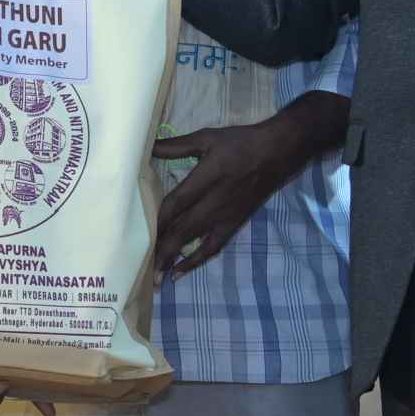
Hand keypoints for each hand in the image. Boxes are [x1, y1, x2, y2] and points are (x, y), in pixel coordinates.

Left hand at [152, 96, 343, 277]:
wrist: (278, 153)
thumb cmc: (241, 142)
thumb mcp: (208, 138)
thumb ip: (176, 145)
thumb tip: (148, 146)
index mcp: (206, 178)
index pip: (176, 203)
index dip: (157, 219)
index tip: (136, 232)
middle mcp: (214, 202)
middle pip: (182, 229)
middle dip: (161, 249)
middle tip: (140, 266)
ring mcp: (225, 216)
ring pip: (194, 242)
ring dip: (173, 259)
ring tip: (156, 277)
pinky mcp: (233, 224)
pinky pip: (212, 247)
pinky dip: (195, 261)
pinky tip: (179, 271)